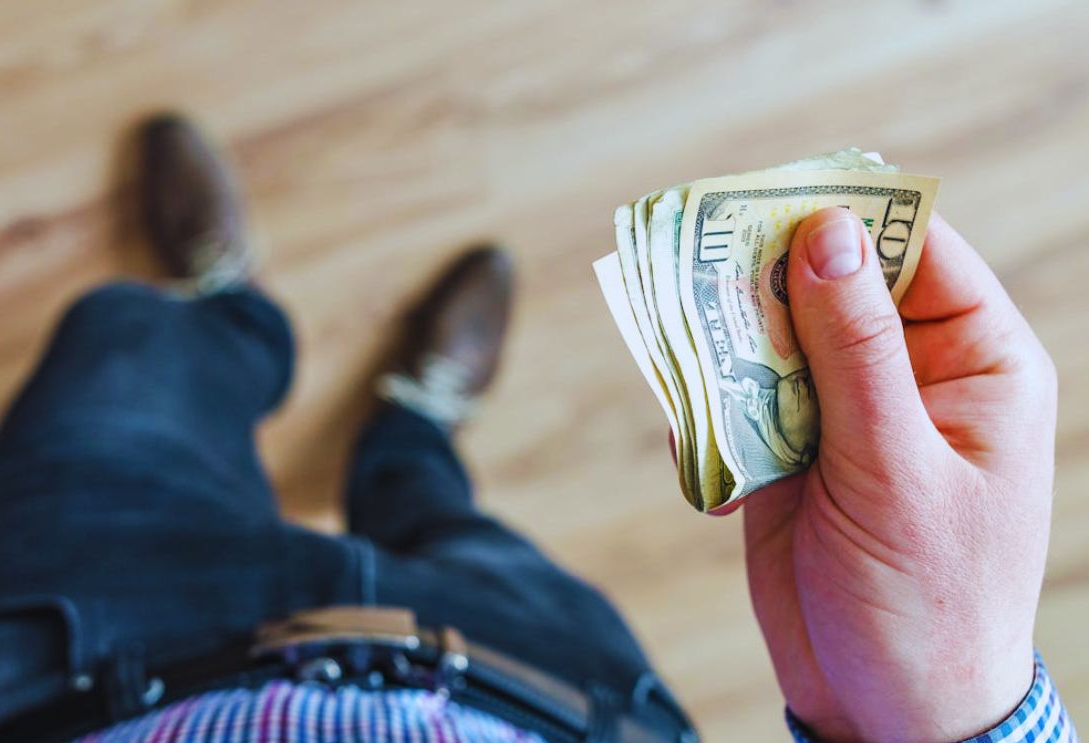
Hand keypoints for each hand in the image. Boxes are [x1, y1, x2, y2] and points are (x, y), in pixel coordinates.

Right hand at [740, 208, 1056, 740]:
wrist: (883, 707)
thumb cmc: (928, 600)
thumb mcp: (897, 470)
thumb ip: (857, 351)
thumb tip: (828, 234)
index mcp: (972, 362)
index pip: (914, 250)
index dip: (846, 216)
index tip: (769, 197)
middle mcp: (907, 374)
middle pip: (827, 285)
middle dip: (764, 284)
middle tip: (699, 275)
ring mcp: (843, 413)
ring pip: (771, 340)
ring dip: (725, 352)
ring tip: (691, 371)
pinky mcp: (788, 452)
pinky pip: (737, 402)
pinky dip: (709, 420)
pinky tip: (712, 471)